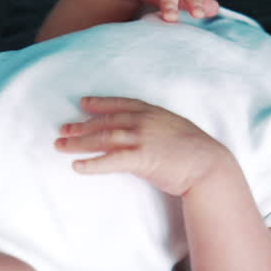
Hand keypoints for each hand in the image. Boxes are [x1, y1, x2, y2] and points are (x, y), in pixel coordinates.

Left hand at [55, 96, 227, 196]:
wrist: (210, 165)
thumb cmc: (197, 152)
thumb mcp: (177, 130)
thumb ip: (160, 128)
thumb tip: (148, 134)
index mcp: (154, 112)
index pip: (121, 104)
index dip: (101, 103)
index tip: (83, 103)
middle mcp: (144, 122)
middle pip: (106, 121)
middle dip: (81, 125)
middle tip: (63, 129)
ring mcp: (142, 139)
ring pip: (103, 138)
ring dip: (79, 143)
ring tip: (61, 146)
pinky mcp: (141, 158)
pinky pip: (110, 160)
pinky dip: (92, 164)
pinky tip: (77, 166)